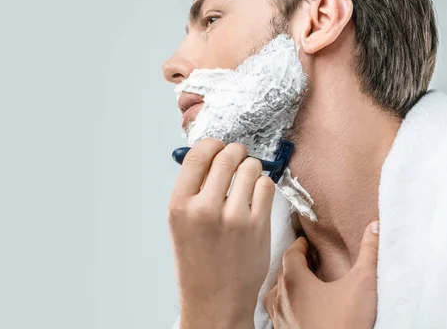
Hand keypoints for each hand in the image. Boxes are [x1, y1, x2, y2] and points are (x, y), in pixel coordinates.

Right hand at [167, 139, 274, 328]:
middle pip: (228, 155)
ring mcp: (233, 217)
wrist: (215, 300)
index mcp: (179, 205)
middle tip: (238, 159)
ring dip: (252, 168)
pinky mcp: (258, 226)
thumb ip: (194, 190)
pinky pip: (267, 186)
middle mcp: (204, 208)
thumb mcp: (181, 223)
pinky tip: (256, 197)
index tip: (219, 148)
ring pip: (251, 167)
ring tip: (247, 181)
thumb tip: (213, 155)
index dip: (213, 145)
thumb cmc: (198, 262)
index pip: (199, 154)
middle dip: (236, 153)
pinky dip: (264, 185)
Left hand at [264, 221, 379, 328]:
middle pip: (281, 274)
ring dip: (287, 288)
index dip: (299, 246)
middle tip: (309, 261)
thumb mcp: (363, 284)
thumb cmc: (346, 323)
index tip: (306, 242)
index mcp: (294, 282)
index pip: (290, 254)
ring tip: (302, 286)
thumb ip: (370, 252)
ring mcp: (279, 321)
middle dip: (294, 264)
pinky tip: (300, 313)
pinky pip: (278, 316)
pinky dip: (286, 308)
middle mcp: (281, 300)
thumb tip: (375, 226)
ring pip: (275, 296)